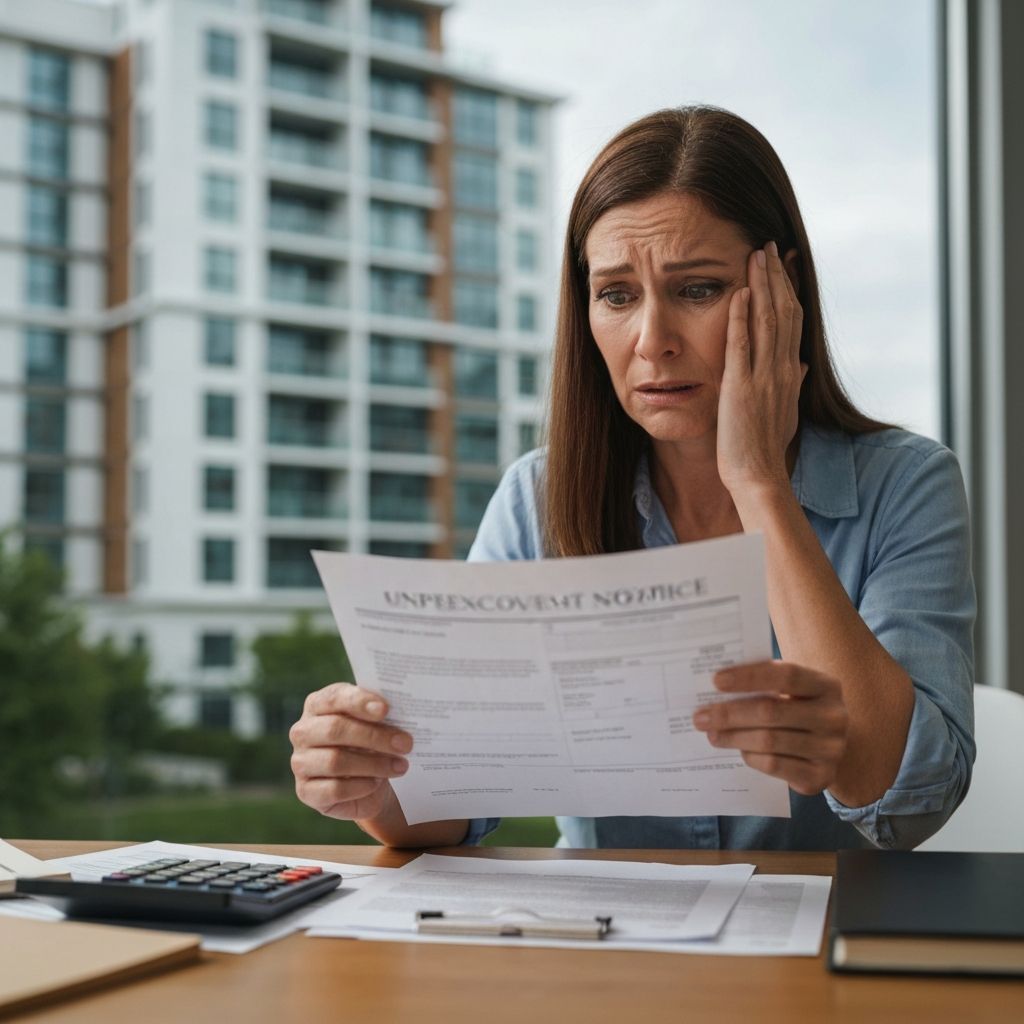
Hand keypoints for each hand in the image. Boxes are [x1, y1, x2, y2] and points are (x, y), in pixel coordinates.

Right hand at [289, 683, 412, 821]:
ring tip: (400, 766)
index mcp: (318, 705)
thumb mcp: (377, 724)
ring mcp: (300, 762)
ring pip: (336, 761)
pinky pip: (334, 789)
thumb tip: (402, 711)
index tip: (386, 709)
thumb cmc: (372, 743)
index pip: (334, 698)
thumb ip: (381, 714)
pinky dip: (361, 786)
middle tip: (405, 743)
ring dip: (374, 764)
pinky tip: (377, 783)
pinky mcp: (306, 791)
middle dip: (374, 736)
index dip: (360, 702)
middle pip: (335, 729)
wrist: (368, 782)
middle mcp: (303, 732)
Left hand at [692, 661, 847, 796]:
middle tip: (700, 716)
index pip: (786, 675)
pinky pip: (774, 765)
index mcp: (827, 686)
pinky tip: (738, 750)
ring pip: (769, 741)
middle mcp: (834, 716)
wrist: (829, 747)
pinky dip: (750, 756)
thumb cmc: (799, 709)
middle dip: (730, 713)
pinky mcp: (821, 777)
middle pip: (771, 711)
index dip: (749, 677)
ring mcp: (831, 749)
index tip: (716, 680)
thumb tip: (716, 684)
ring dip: (733, 737)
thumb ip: (764, 684)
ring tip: (711, 733)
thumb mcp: (792, 692)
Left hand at [716, 241, 806, 496]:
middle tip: (770, 246)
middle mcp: (781, 369)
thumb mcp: (784, 413)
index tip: (785, 265)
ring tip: (757, 255)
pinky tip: (738, 292)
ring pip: (766, 321)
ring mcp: (762, 377)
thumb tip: (799, 365)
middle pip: (783, 312)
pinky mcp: (740, 387)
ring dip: (761, 286)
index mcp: (789, 373)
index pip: (792, 322)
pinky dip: (740, 317)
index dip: (789, 290)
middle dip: (776, 277)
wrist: (758, 475)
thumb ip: (791, 385)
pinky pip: (741, 345)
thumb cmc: (766, 449)